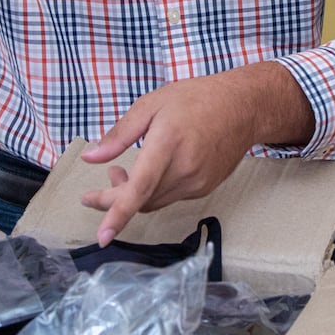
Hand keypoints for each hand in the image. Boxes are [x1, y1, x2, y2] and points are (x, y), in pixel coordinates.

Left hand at [78, 63, 311, 244]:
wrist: (244, 108)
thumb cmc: (196, 99)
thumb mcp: (151, 105)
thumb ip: (119, 134)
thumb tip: (90, 157)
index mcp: (168, 144)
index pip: (140, 187)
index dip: (118, 213)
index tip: (102, 236)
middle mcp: (185, 169)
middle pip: (141, 201)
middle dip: (113, 201)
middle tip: (93, 193)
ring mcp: (197, 183)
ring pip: (154, 202)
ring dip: (132, 196)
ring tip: (120, 172)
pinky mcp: (204, 189)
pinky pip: (169, 198)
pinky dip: (151, 193)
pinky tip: (148, 173)